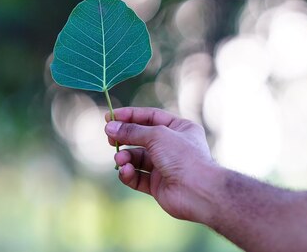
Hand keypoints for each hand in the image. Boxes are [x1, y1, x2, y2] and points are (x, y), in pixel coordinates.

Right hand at [104, 107, 219, 221]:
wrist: (197, 190)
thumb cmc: (183, 157)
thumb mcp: (157, 135)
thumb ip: (132, 131)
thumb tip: (111, 127)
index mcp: (180, 128)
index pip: (151, 117)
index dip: (130, 115)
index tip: (110, 116)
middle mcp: (172, 146)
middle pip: (141, 137)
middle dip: (124, 138)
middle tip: (109, 138)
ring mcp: (165, 166)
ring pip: (137, 158)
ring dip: (125, 158)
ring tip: (120, 159)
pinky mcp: (157, 185)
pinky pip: (137, 177)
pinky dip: (128, 174)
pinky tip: (125, 171)